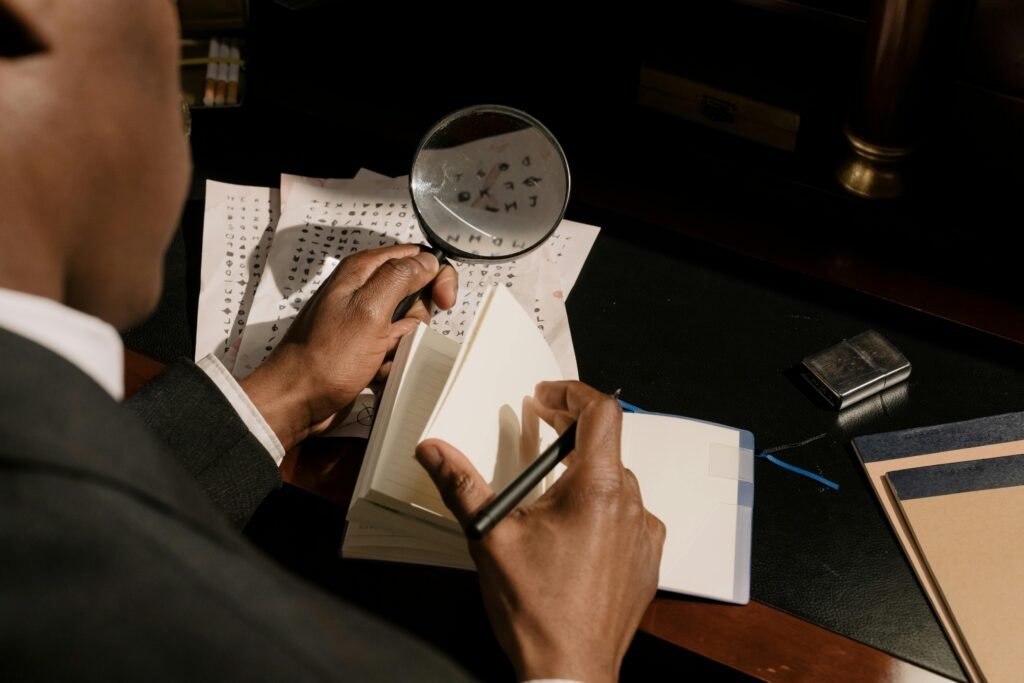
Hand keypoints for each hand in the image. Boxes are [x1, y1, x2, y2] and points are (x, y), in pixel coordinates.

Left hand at [241, 245, 457, 449]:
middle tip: (397, 335)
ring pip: (409, 325)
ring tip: (379, 357)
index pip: (416, 256)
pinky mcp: (365, 346)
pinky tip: (375, 371)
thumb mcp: (369, 310)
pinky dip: (393, 362)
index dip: (436, 276)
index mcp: (362, 271)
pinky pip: (396, 349)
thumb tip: (427, 261)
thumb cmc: (326, 358)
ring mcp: (364, 320)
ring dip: (403, 346)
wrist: (298, 400)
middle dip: (417, 320)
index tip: (443, 301)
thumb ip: (400, 277)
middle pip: (416, 294)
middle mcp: (363, 291)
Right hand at [416, 381, 664, 682]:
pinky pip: (629, 517)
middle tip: (539, 430)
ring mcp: (644, 535)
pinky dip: (602, 509)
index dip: (572, 394)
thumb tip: (434, 451)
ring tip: (548, 490)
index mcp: (597, 490)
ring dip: (585, 474)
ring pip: (616, 483)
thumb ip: (462, 485)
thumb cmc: (537, 612)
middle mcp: (630, 506)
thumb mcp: (489, 538)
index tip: (545, 399)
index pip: (601, 413)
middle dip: (570, 433)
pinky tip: (573, 530)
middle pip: (606, 447)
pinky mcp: (647, 560)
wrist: (570, 673)